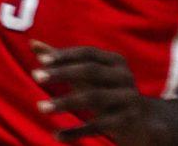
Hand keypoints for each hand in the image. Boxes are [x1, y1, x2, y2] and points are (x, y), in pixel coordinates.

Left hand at [35, 43, 167, 143]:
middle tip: (35, 76)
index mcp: (115, 61)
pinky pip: (100, 125)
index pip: (87, 53)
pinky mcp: (129, 121)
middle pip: (90, 70)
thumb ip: (63, 61)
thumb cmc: (108, 92)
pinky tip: (57, 135)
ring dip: (65, 102)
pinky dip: (77, 131)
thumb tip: (33, 43)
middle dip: (62, 73)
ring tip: (41, 107)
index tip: (41, 61)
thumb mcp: (88, 76)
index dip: (65, 55)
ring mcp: (129, 98)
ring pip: (94, 97)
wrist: (144, 123)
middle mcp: (124, 76)